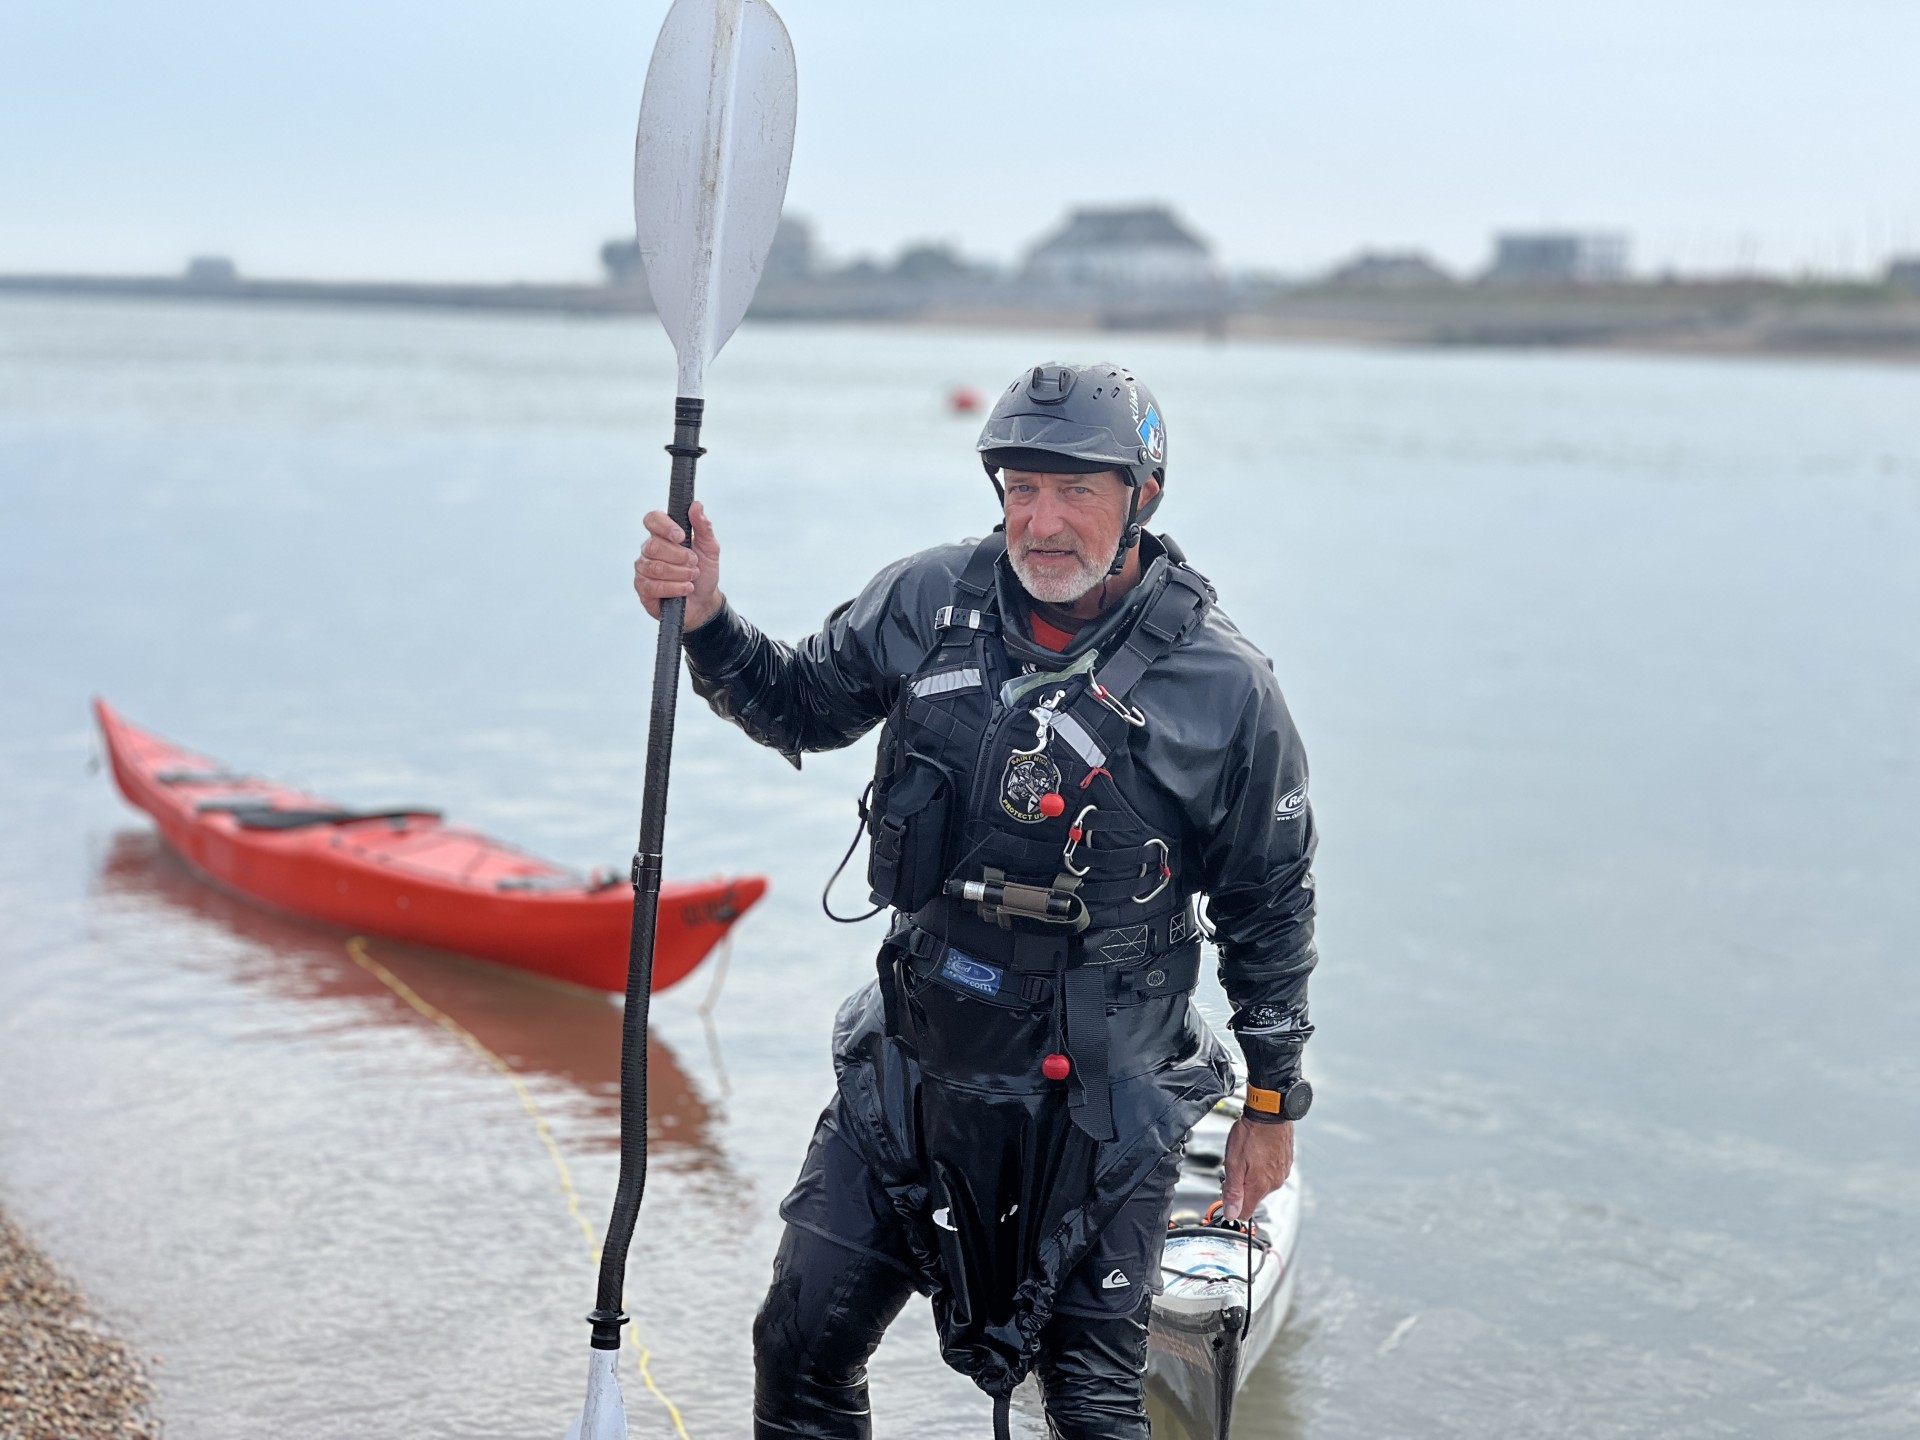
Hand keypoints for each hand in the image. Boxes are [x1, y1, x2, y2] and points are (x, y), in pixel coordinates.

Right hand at [633, 500, 722, 629]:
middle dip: (680, 556)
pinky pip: (653, 586)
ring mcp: (643, 569)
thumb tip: (696, 505)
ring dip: (680, 573)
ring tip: (692, 576)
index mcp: (663, 534)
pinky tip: (685, 589)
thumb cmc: (704, 571)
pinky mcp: (643, 589)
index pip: (652, 519)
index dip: (664, 526)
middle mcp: (649, 549)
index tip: (681, 536)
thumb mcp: (710, 548)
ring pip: (655, 567)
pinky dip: (674, 588)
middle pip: (654, 546)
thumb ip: (703, 526)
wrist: (704, 600)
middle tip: (694, 563)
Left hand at [1219, 1117, 1293, 1222]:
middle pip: (1253, 1198)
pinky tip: (1258, 1150)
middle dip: (1242, 1186)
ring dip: (1252, 1175)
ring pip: (1262, 1184)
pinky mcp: (1286, 1163)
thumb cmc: (1251, 1133)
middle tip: (1235, 1165)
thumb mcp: (1233, 1163)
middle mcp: (1274, 1183)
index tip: (1226, 1192)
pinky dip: (1263, 1166)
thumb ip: (1232, 1190)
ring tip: (1247, 1154)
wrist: (1271, 1113)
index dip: (1232, 1205)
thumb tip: (1231, 1214)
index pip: (1245, 1213)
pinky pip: (1271, 1172)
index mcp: (1260, 1186)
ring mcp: (1282, 1173)